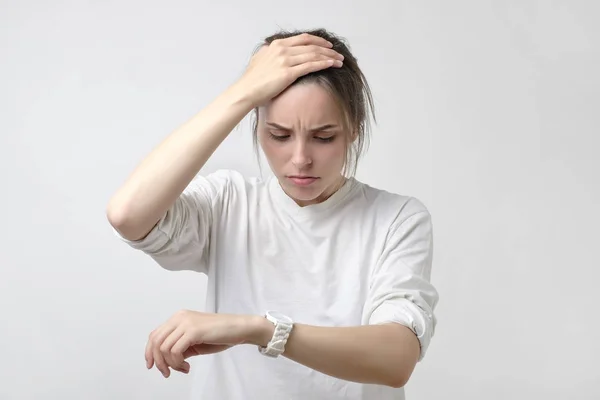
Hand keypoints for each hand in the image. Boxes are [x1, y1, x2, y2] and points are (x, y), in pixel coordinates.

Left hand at [145, 310, 266, 377]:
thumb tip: (167, 360)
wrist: (239, 328)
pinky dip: (177, 363)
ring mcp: (186, 323)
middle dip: (158, 361)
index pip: (155, 335)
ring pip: (164, 348)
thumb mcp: (194, 341)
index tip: (152, 366)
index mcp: (179, 318)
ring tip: (183, 368)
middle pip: (156, 341)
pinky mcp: (193, 330)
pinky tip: (188, 366)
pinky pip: (175, 351)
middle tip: (167, 373)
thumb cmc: (220, 334)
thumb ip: (180, 346)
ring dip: (171, 364)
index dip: (150, 352)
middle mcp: (180, 317)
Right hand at [235, 33, 344, 106]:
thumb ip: (270, 53)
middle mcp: (282, 50)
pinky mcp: (288, 73)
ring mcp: (285, 60)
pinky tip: (331, 65)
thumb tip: (274, 50)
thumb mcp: (260, 59)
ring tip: (339, 61)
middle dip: (328, 49)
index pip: (303, 39)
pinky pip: (310, 66)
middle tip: (338, 54)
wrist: (246, 91)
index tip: (327, 45)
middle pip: (311, 46)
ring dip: (329, 57)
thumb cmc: (252, 80)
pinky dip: (323, 64)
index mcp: (276, 45)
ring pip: (313, 54)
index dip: (318, 41)